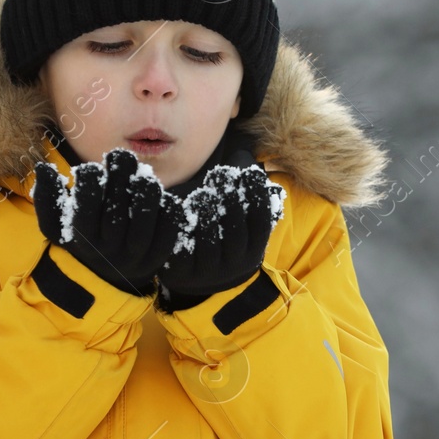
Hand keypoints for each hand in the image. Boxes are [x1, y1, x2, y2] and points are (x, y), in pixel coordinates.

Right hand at [30, 147, 180, 295]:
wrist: (109, 277)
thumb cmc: (81, 239)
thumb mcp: (57, 224)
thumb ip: (47, 197)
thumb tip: (43, 167)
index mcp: (83, 239)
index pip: (84, 209)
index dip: (89, 183)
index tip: (92, 168)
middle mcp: (109, 249)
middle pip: (116, 213)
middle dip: (120, 178)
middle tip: (121, 156)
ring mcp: (135, 255)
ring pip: (144, 222)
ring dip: (146, 192)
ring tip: (142, 174)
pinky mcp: (159, 256)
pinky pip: (168, 231)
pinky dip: (168, 209)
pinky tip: (162, 195)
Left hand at [154, 161, 286, 311]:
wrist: (201, 284)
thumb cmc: (223, 242)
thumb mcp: (240, 227)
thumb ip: (244, 197)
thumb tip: (244, 154)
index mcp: (252, 251)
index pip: (260, 224)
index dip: (256, 197)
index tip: (248, 172)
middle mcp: (233, 265)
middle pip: (235, 233)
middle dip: (230, 201)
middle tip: (221, 174)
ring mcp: (207, 272)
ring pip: (209, 243)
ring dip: (206, 214)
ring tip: (201, 193)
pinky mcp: (180, 273)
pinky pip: (180, 251)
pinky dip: (180, 228)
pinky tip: (177, 208)